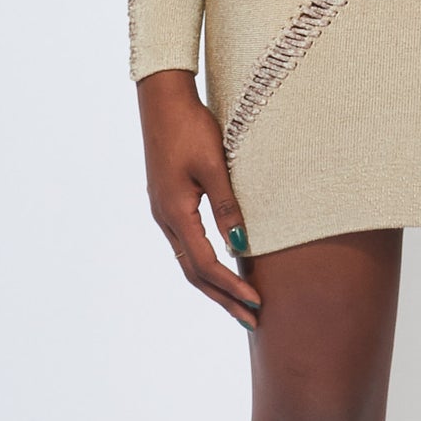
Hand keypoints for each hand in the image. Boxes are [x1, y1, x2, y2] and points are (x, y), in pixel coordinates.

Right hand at [135, 69, 261, 329]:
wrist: (163, 100)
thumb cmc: (191, 128)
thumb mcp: (214, 166)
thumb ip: (227, 207)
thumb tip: (241, 247)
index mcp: (175, 213)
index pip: (205, 265)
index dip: (231, 287)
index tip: (257, 303)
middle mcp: (165, 219)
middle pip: (194, 274)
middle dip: (223, 298)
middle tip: (252, 320)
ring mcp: (163, 212)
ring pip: (188, 262)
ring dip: (214, 286)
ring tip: (238, 304)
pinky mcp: (167, 203)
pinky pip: (186, 246)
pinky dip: (205, 266)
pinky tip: (221, 268)